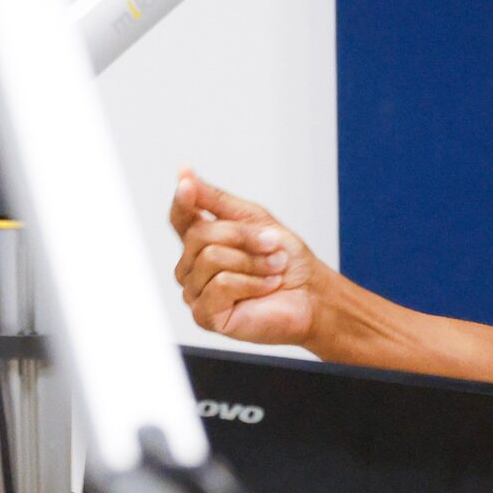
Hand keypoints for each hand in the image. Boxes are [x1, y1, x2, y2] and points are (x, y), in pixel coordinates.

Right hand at [168, 169, 323, 346]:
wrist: (312, 295)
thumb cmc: (288, 261)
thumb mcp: (253, 219)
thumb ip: (215, 200)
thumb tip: (184, 176)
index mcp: (202, 242)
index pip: (180, 217)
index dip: (182, 200)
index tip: (186, 184)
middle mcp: (192, 267)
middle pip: (199, 235)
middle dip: (242, 236)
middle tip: (272, 245)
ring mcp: (196, 292)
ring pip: (211, 259)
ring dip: (252, 262)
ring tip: (273, 269)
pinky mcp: (205, 316)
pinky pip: (220, 285)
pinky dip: (252, 283)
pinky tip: (266, 288)